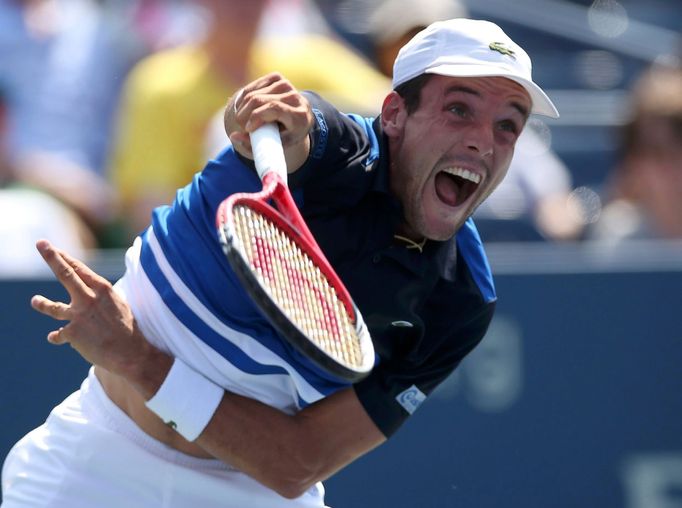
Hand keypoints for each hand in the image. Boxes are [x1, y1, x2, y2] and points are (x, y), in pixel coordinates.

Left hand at [30, 240, 153, 378]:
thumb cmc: (128, 328)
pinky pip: (59, 334)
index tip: (54, 247)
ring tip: (35, 300)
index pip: (80, 269)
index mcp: (103, 289)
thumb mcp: (119, 304)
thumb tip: (92, 290)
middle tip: (41, 243)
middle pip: (65, 274)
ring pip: (52, 307)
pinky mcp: (72, 333)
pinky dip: (57, 336)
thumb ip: (102, 296)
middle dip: (52, 257)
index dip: (65, 257)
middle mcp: (88, 299)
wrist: (130, 353)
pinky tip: (55, 337)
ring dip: (42, 303)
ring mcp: (78, 316)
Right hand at [225, 72, 312, 161]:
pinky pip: (252, 87)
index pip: (274, 108)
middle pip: (260, 100)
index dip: (256, 116)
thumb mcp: (274, 145)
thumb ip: (254, 144)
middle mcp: (295, 98)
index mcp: (299, 116)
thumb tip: (234, 136)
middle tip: (241, 126)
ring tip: (243, 119)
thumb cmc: (286, 136)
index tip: (248, 128)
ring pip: (253, 94)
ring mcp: (287, 85)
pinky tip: (244, 108)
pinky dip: (243, 98)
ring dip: (242, 108)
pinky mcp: (277, 78)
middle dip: (244, 114)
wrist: (299, 119)